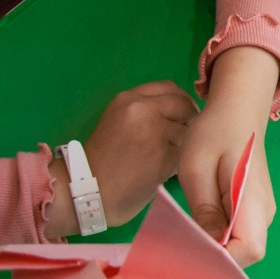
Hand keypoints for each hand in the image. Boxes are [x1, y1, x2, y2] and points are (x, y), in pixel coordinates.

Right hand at [50, 80, 197, 236]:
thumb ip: (146, 111)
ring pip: (188, 131)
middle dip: (189, 120)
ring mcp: (154, 132)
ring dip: (184, 144)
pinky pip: (185, 154)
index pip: (170, 88)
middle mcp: (142, 109)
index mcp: (129, 98)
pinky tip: (166, 170)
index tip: (184, 114)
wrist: (90, 190)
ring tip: (169, 156)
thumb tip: (183, 110)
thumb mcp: (118, 121)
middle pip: (184, 106)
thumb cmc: (103, 159)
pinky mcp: (164, 155)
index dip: (182, 100)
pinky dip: (180, 162)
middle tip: (185, 136)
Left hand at [178, 46, 279, 265]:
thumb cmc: (214, 133)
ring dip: (216, 248)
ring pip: (241, 245)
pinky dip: (219, 237)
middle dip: (215, 259)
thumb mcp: (196, 168)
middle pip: (245, 253)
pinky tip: (197, 227)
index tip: (193, 256)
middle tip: (182, 252)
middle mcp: (264, 212)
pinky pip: (239, 233)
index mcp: (252, 201)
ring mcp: (262, 211)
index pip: (248, 250)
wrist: (237, 110)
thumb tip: (209, 245)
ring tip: (185, 241)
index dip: (222, 261)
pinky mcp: (253, 208)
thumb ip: (204, 208)